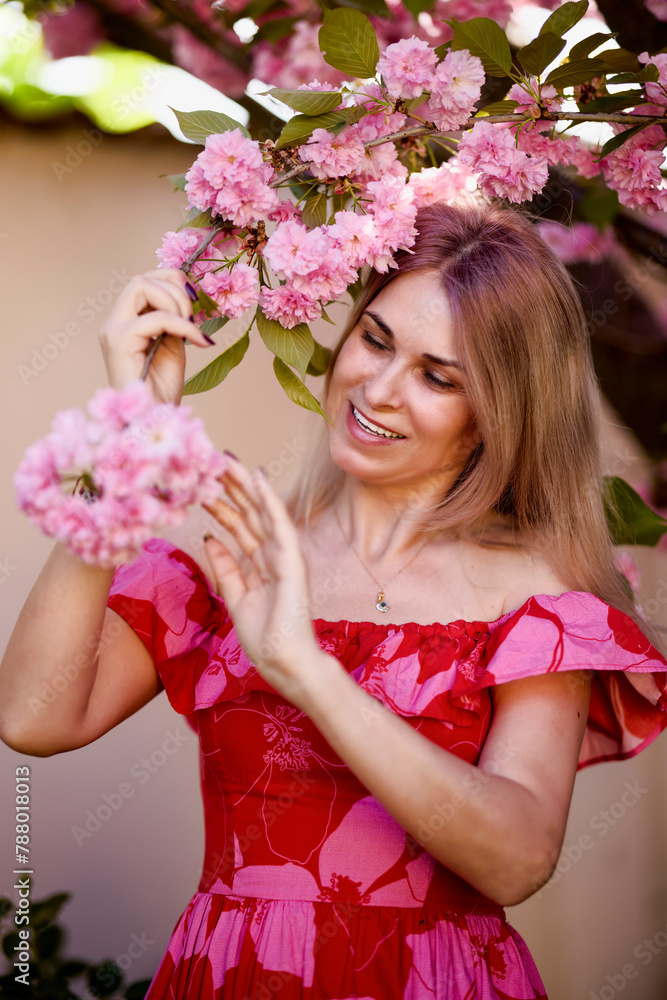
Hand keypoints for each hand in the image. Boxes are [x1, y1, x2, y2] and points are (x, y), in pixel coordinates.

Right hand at [98, 268, 213, 403]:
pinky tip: (198, 341)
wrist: (152, 421)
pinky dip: (182, 325)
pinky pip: (157, 317)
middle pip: (140, 278)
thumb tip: (187, 296)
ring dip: (176, 303)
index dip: (172, 283)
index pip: (144, 282)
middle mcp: (114, 323)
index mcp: (125, 323)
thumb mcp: (172, 346)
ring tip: (191, 328)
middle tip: (192, 316)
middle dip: (175, 288)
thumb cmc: (161, 391)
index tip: (194, 303)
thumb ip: (174, 321)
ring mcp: (113, 331)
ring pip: (141, 285)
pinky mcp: (119, 342)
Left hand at [202, 456, 322, 705]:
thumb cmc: (266, 638)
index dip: (222, 503)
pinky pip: (280, 525)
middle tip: (210, 460)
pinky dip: (269, 501)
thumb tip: (212, 539)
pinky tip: (257, 480)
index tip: (202, 483)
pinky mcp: (293, 562)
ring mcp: (285, 556)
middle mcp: (275, 555)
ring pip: (261, 513)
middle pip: (249, 513)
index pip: (240, 526)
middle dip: (230, 487)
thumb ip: (227, 568)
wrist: (285, 663)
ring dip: (244, 486)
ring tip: (226, 460)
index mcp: (262, 564)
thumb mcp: (236, 598)